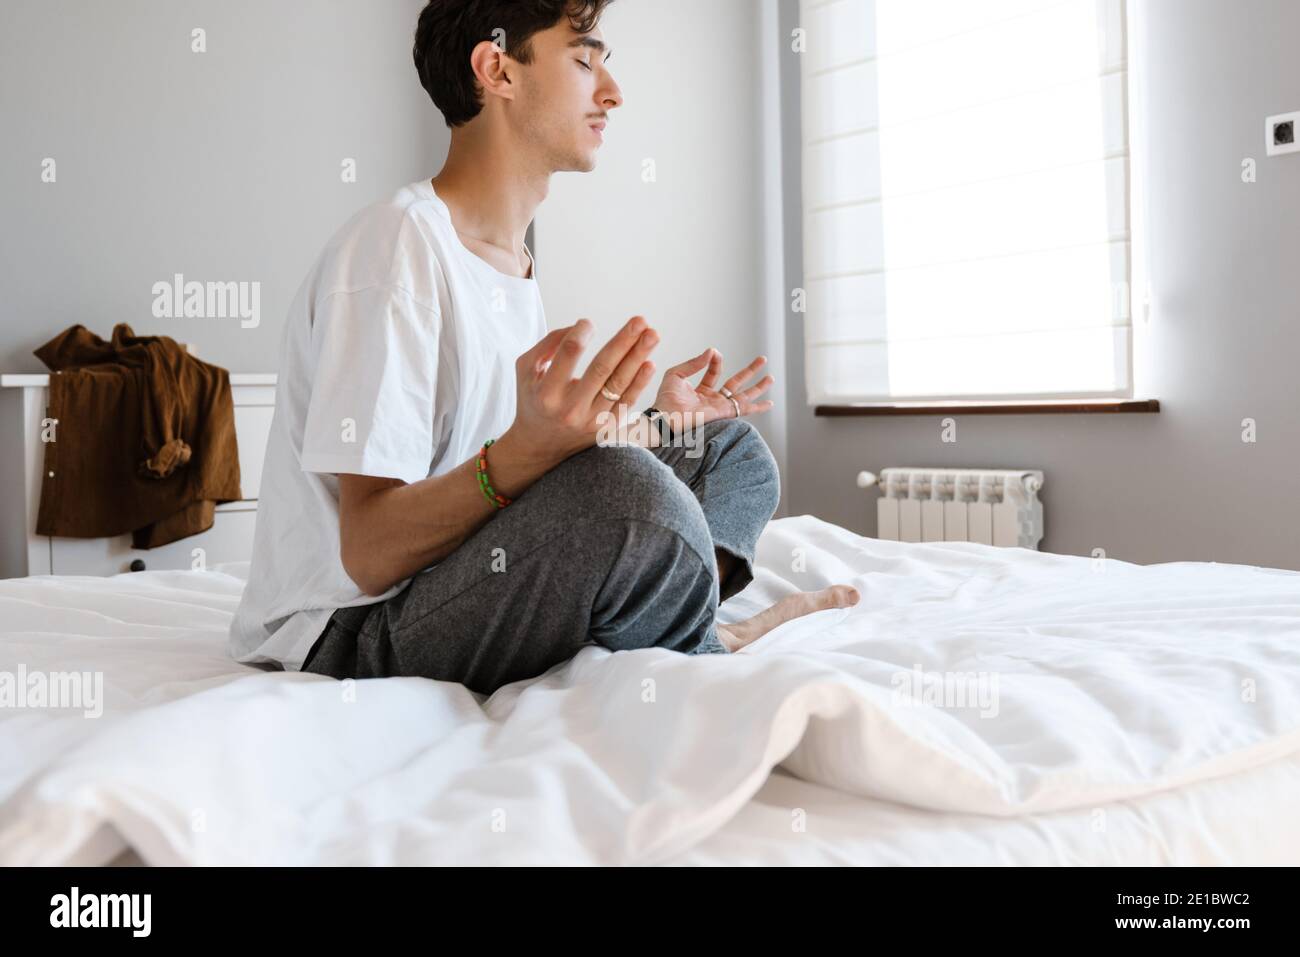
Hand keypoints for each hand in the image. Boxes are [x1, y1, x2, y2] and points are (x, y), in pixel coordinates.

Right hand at [498, 317, 659, 470]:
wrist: (539, 445)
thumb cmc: (534, 399)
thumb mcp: (527, 369)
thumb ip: (549, 344)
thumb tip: (580, 327)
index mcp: (547, 392)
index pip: (569, 353)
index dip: (582, 332)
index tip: (588, 323)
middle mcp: (570, 408)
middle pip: (602, 368)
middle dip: (623, 342)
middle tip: (640, 321)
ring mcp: (590, 421)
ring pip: (618, 384)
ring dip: (638, 357)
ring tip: (652, 335)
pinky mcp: (605, 429)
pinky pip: (626, 403)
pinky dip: (639, 383)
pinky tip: (649, 364)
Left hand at [652, 348, 774, 425]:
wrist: (666, 417)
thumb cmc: (665, 399)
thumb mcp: (676, 374)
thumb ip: (694, 363)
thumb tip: (711, 351)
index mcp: (700, 390)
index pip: (714, 372)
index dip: (715, 360)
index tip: (714, 353)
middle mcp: (712, 399)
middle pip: (736, 382)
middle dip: (750, 371)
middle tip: (762, 359)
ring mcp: (719, 407)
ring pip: (744, 395)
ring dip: (759, 386)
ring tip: (771, 378)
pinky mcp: (723, 413)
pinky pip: (744, 409)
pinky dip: (758, 407)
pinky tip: (770, 403)